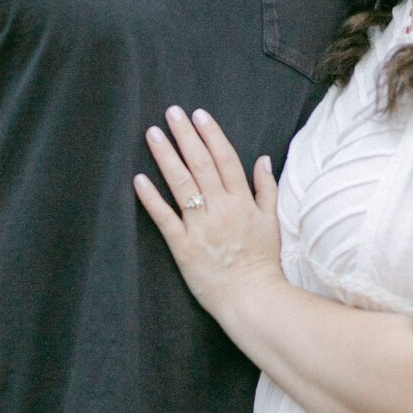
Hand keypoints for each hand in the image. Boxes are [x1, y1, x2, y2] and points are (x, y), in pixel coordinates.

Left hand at [134, 106, 282, 320]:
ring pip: (181, 184)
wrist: (253, 299)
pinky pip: (165, 219)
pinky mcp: (184, 247)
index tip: (199, 115)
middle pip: (201, 164)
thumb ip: (267, 188)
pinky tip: (139, 179)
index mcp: (242, 202)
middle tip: (171, 112)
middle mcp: (221, 209)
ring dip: (166, 157)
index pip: (225, 159)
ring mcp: (201, 227)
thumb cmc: (263, 262)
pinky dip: (152, 198)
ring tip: (153, 134)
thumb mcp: (273, 222)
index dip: (211, 135)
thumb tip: (262, 159)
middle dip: (185, 136)